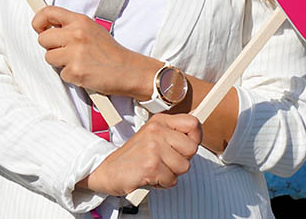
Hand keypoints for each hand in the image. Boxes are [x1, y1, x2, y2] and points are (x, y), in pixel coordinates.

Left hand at [33, 5, 152, 98]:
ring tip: (78, 62)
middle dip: (51, 47)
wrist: (129, 70)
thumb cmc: (111, 53)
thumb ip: (72, 27)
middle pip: (43, 39)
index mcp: (80, 21)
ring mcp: (75, 53)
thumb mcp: (93, 30)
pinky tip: (84, 72)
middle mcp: (76, 34)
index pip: (48, 12)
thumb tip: (49, 29)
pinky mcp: (75, 70)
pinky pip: (61, 74)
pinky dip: (71, 76)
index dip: (38, 21)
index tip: (39, 28)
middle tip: (66, 52)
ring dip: (60, 63)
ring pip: (49, 57)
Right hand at [81, 113, 201, 195]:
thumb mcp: (152, 136)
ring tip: (156, 168)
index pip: (193, 123)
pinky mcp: (151, 166)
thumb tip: (196, 130)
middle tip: (165, 160)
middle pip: (192, 148)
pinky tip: (151, 176)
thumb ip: (173, 133)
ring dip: (171, 173)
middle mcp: (156, 131)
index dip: (195, 138)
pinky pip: (172, 180)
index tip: (185, 146)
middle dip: (181, 160)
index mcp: (159, 122)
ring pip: (184, 166)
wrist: (109, 170)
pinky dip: (162, 183)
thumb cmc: (133, 156)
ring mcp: (153, 148)